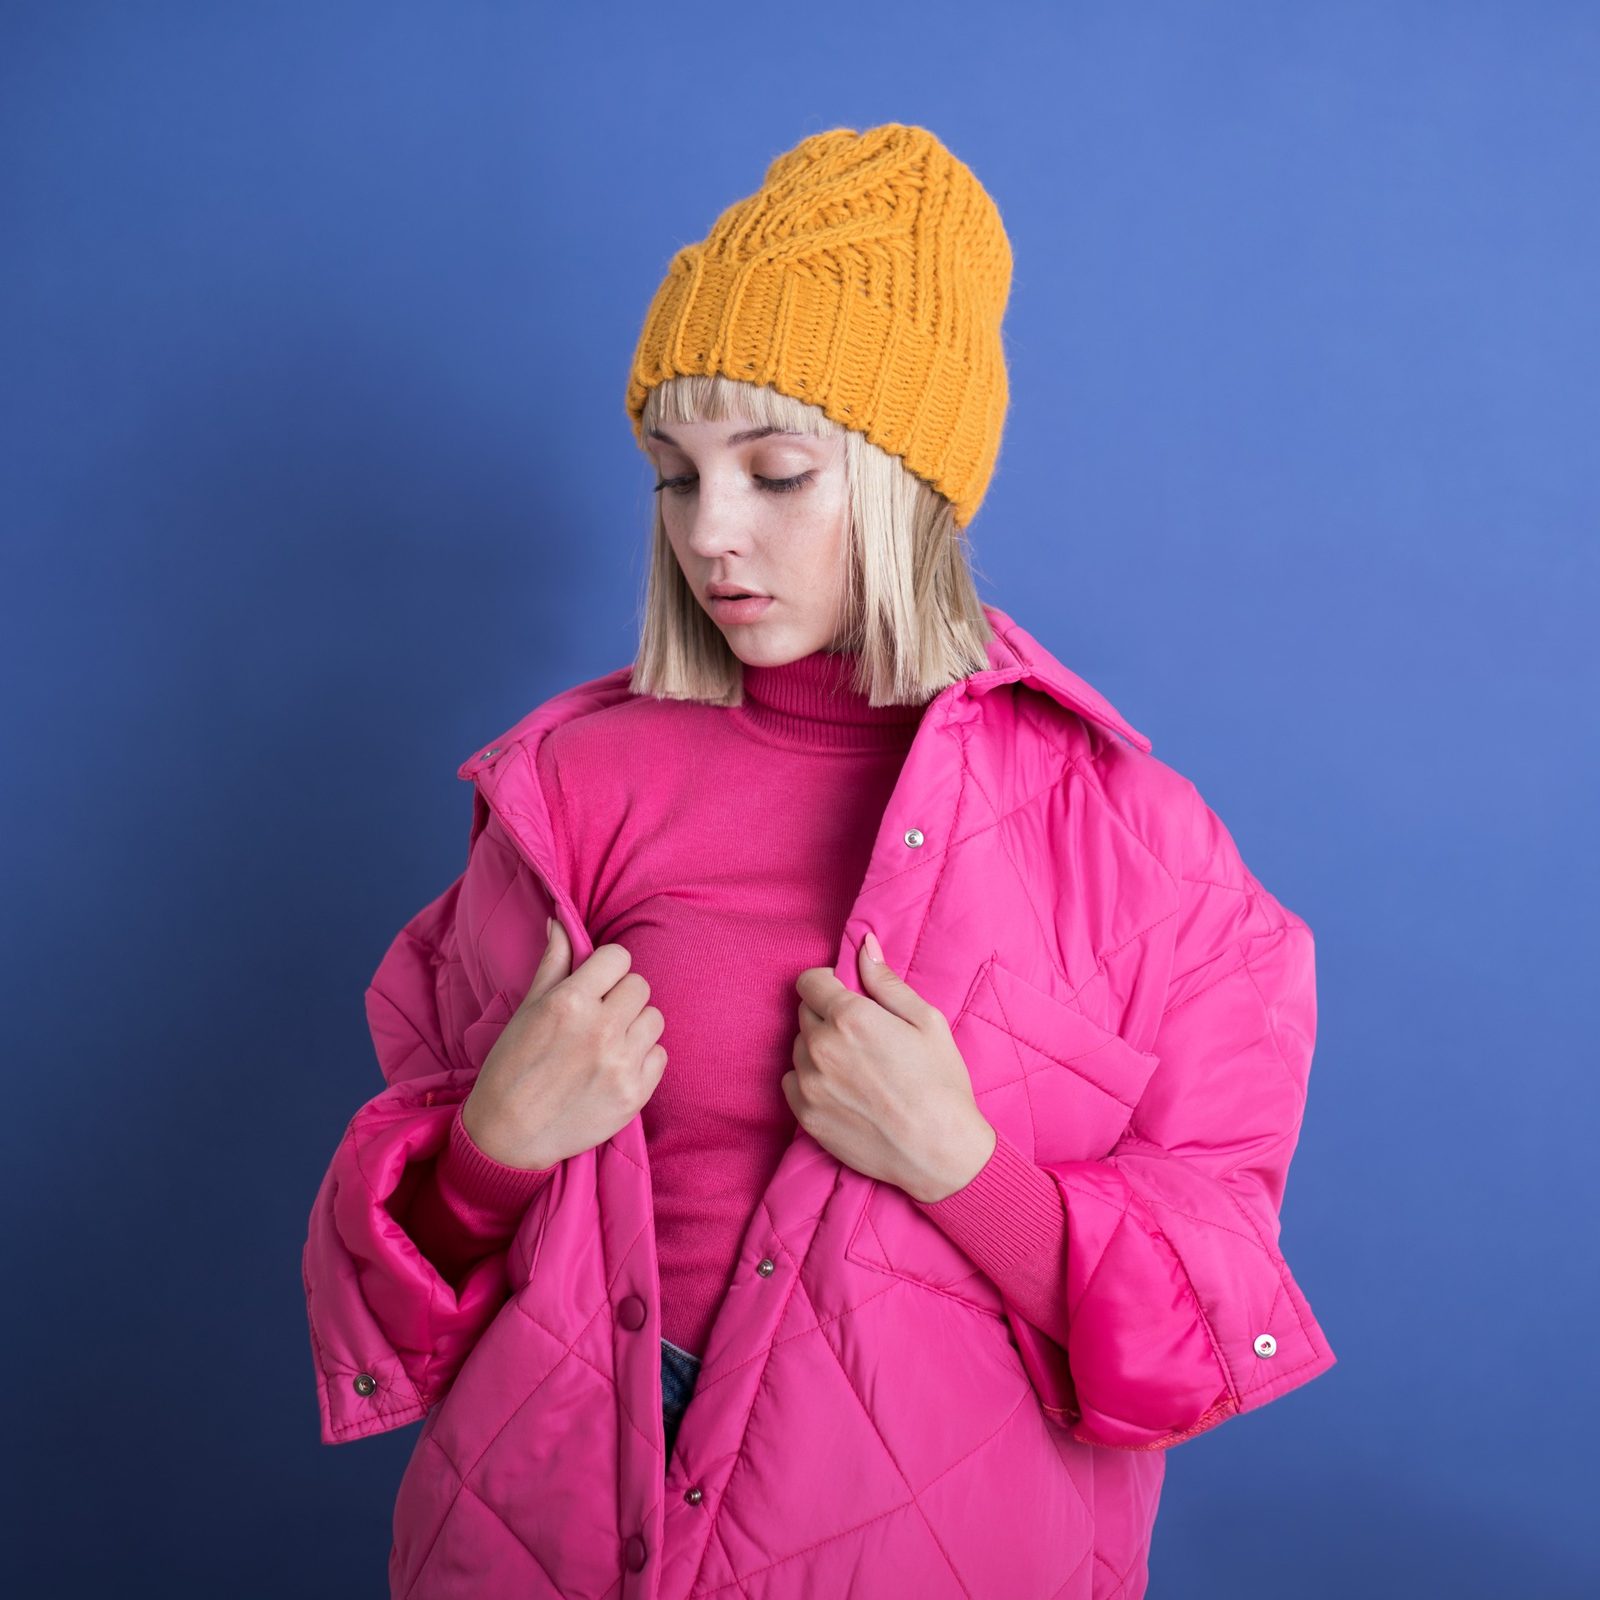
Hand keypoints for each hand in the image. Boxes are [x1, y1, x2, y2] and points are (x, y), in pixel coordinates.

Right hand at [461, 919, 667, 1169]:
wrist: (509, 1136)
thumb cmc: (512, 1066)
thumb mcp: (527, 1009)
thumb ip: (552, 962)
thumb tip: (560, 920)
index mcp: (570, 1002)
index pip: (619, 957)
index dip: (607, 968)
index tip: (596, 983)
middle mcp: (600, 1030)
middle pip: (641, 986)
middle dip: (621, 996)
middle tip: (599, 1016)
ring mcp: (621, 1064)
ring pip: (654, 1019)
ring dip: (635, 1026)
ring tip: (607, 1043)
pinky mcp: (635, 1095)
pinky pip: (660, 1055)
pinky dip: (643, 1059)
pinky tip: (615, 1068)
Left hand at [782, 929, 996, 1203]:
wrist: (939, 1152)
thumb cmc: (940, 1084)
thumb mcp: (926, 1021)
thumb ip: (886, 982)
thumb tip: (864, 946)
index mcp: (850, 1017)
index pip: (809, 982)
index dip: (827, 984)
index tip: (845, 995)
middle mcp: (821, 1046)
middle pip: (804, 1013)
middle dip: (826, 1015)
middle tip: (861, 1036)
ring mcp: (809, 1083)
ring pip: (799, 1048)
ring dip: (818, 1049)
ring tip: (855, 1067)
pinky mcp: (805, 1115)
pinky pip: (792, 1082)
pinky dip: (809, 1080)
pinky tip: (841, 1089)